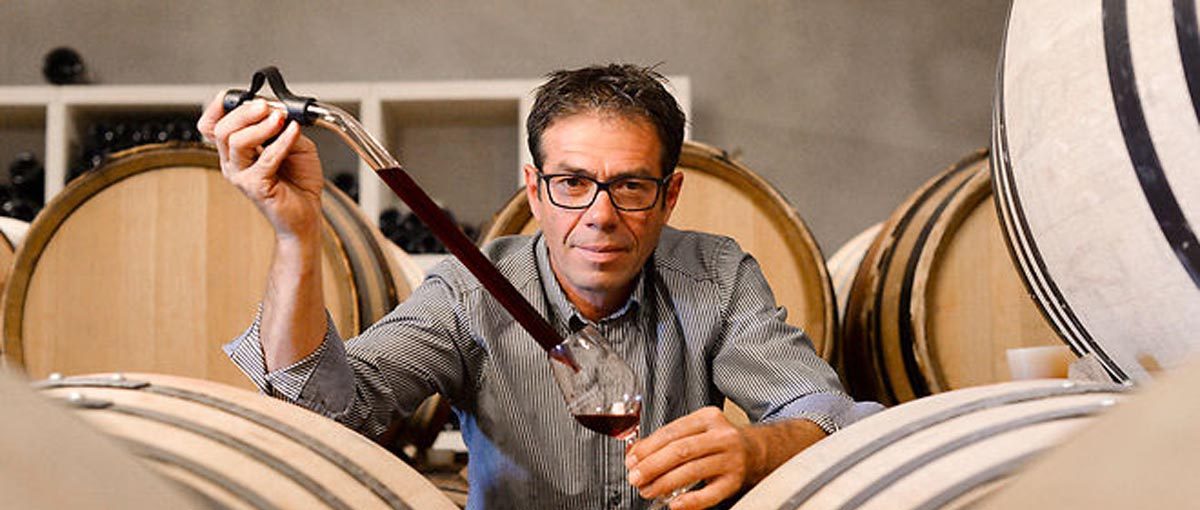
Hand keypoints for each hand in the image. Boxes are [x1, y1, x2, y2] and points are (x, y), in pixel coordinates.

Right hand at [196, 93, 324, 239]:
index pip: (213, 125)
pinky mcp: (255, 187)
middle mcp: (233, 162)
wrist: (307, 214)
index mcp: (236, 150)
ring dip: (260, 125)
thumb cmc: (299, 181)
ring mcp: (241, 175)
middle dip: (244, 112)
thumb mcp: (295, 144)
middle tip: (266, 106)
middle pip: (222, 130)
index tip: (245, 95)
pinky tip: (294, 133)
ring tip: (280, 118)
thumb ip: (285, 127)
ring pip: (236, 142)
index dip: (221, 107)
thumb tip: (279, 112)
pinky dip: (282, 142)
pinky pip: (265, 159)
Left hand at [624, 406, 747, 508]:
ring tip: (649, 490)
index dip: (648, 448)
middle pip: (681, 450)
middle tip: (636, 478)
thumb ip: (669, 439)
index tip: (632, 460)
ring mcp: (731, 459)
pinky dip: (691, 501)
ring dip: (665, 483)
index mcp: (708, 418)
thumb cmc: (720, 441)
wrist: (757, 451)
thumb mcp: (697, 430)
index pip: (672, 432)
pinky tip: (675, 504)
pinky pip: (711, 494)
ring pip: (692, 471)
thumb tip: (636, 453)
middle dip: (652, 466)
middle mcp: (721, 436)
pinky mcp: (735, 481)